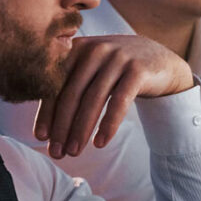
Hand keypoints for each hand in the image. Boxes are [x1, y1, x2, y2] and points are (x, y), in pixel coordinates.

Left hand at [34, 35, 193, 158]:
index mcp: (78, 47)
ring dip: (81, 129)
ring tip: (74, 152)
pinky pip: (119, 102)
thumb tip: (43, 126)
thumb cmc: (116, 71)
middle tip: (56, 152)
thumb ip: (68, 84)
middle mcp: (96, 49)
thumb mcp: (92, 70)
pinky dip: (108, 124)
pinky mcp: (138, 70)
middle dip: (62, 126)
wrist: (160, 61)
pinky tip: (100, 143)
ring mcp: (118, 58)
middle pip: (72, 94)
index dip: (46, 112)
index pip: (56, 83)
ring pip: (93, 99)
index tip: (40, 137)